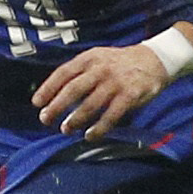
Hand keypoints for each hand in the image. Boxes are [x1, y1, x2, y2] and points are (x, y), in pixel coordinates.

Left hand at [33, 43, 170, 139]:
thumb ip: (80, 72)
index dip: (48, 88)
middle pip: (73, 89)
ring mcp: (116, 82)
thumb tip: (55, 94)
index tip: (37, 102)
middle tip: (46, 119)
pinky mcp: (130, 95)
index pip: (63, 73)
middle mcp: (101, 69)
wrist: (155, 59)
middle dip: (57, 106)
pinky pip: (111, 115)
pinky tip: (90, 135)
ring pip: (90, 104)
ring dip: (75, 119)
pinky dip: (99, 128)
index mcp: (90, 58)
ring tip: (65, 129)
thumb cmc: (120, 63)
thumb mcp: (98, 58)